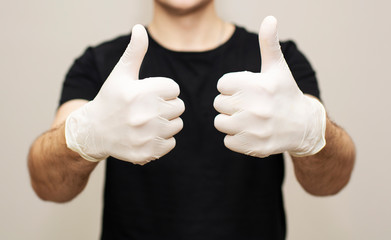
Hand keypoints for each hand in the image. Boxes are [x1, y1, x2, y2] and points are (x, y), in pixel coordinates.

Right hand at [65, 25, 184, 164]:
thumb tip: (140, 28)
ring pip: (177, 125)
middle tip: (148, 108)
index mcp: (140, 92)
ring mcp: (146, 136)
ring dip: (166, 122)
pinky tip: (147, 135)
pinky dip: (162, 140)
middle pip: (179, 107)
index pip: (174, 88)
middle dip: (167, 105)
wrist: (94, 132)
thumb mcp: (121, 73)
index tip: (148, 93)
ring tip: (148, 121)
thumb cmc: (111, 99)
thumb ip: (135, 51)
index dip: (163, 89)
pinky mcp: (147, 153)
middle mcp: (144, 115)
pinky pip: (171, 143)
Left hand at [213, 16, 325, 157]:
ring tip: (247, 118)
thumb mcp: (277, 68)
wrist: (303, 126)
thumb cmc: (285, 93)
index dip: (232, 86)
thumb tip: (269, 18)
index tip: (246, 89)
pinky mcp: (253, 146)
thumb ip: (268, 43)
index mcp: (258, 85)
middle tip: (247, 104)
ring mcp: (254, 129)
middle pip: (218, 103)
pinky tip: (251, 131)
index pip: (222, 84)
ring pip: (220, 122)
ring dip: (230, 120)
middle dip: (230, 102)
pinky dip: (235, 138)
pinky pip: (227, 141)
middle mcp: (256, 107)